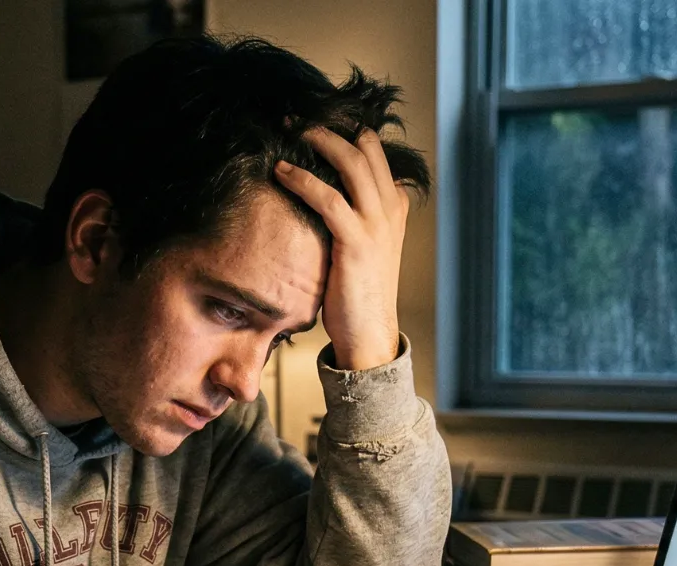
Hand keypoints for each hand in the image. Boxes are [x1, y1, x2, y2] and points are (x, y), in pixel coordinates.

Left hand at [274, 127, 409, 370]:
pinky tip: (281, 172)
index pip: (377, 156)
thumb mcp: (365, 250)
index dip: (348, 135)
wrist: (370, 335)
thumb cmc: (359, 295)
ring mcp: (376, 224)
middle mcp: (390, 210)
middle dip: (331, 128)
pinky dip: (302, 179)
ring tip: (290, 130)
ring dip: (318, 141)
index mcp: (395, 209)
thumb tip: (324, 201)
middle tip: (298, 119)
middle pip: (366, 149)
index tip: (316, 125)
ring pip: (351, 163)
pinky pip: (327, 198)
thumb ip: (355, 220)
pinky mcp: (356, 241)